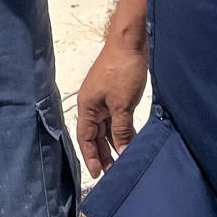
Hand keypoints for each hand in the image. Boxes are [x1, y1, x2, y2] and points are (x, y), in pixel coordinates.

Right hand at [75, 41, 147, 176]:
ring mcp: (105, 99)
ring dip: (114, 144)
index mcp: (87, 106)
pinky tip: (130, 141)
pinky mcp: (117, 95)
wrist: (131, 42)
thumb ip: (121, 130)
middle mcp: (93, 105)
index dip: (90, 156)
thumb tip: (123, 152)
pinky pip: (117, 119)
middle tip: (113, 171)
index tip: (98, 173)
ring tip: (123, 160)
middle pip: (95, 135)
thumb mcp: (122, 105)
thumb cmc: (121, 69)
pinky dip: (122, 131)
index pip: (85, 138)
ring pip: (107, 128)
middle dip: (103, 153)